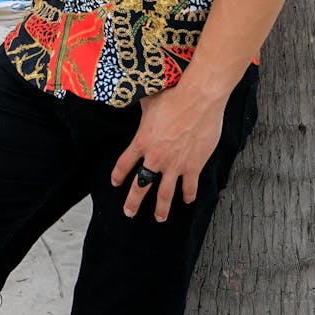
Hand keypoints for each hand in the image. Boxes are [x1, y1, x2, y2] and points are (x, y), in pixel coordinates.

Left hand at [110, 83, 226, 221]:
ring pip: (165, 194)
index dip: (118, 175)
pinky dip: (188, 195)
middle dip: (133, 201)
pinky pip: (189, 188)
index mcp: (142, 141)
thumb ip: (141, 108)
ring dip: (161, 208)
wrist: (198, 99)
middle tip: (129, 212)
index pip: (124, 164)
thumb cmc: (173, 96)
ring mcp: (175, 164)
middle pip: (140, 186)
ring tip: (159, 218)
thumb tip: (132, 96)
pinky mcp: (193, 166)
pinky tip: (187, 200)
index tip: (115, 182)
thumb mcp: (149, 100)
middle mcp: (156, 157)